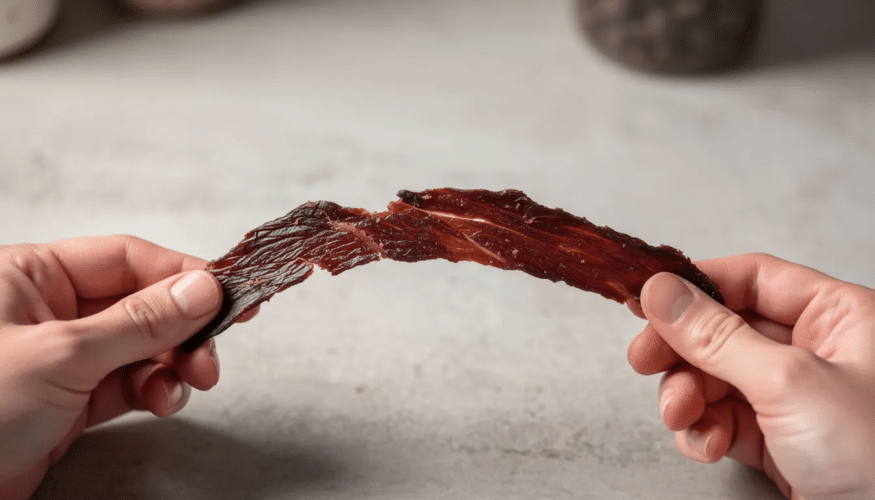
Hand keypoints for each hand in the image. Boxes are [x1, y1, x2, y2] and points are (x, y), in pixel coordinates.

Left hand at [0, 236, 241, 498]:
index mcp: (31, 275)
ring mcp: (62, 358)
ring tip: (190, 382)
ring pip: (142, 347)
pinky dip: (156, 390)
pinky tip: (165, 399)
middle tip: (213, 351)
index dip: (182, 275)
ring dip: (174, 363)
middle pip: (141, 303)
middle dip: (183, 328)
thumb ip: (140, 321)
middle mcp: (48, 311)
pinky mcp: (69, 402)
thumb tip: (203, 288)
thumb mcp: (62, 355)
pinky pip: (129, 383)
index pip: (126, 258)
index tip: (230, 293)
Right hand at [627, 254, 874, 499]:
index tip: (646, 299)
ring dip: (687, 397)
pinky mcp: (779, 441)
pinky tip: (706, 445)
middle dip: (682, 352)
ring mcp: (794, 399)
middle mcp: (816, 351)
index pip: (752, 279)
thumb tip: (662, 291)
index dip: (696, 286)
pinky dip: (703, 431)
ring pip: (714, 378)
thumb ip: (717, 335)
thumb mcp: (788, 382)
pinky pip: (721, 420)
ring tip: (681, 415)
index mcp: (838, 317)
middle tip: (644, 361)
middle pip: (723, 330)